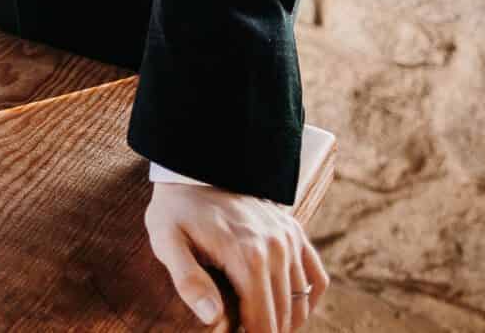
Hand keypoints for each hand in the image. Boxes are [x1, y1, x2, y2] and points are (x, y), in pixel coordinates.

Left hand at [145, 181, 326, 332]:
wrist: (197, 168)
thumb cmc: (177, 211)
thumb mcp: (167, 242)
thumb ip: (188, 281)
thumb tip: (211, 317)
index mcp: (247, 257)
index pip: (263, 323)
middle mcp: (277, 249)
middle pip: (284, 317)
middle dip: (265, 331)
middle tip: (240, 328)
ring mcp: (290, 239)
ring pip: (302, 302)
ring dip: (285, 321)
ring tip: (256, 321)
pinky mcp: (295, 233)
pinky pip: (317, 278)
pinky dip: (306, 299)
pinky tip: (285, 307)